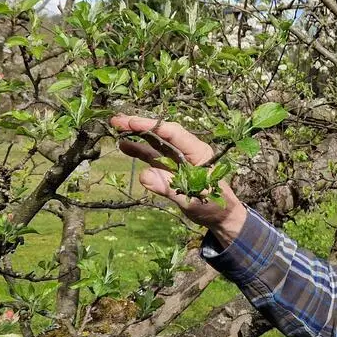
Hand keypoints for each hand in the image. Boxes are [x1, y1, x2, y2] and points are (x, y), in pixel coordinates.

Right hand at [109, 114, 246, 246]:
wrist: (221, 217)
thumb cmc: (213, 206)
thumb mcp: (193, 199)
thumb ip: (170, 187)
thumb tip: (144, 176)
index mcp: (198, 152)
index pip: (174, 133)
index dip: (153, 127)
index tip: (133, 122)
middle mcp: (186, 151)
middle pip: (162, 134)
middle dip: (140, 126)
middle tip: (117, 120)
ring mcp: (177, 160)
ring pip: (155, 143)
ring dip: (137, 135)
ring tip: (116, 127)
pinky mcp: (170, 169)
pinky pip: (153, 157)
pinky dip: (139, 150)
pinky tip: (125, 145)